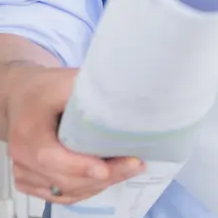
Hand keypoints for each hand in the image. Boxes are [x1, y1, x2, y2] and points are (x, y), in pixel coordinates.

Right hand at [4, 65, 144, 203]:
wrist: (22, 99)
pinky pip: (61, 195)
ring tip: (130, 168)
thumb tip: (129, 95)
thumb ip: (91, 91)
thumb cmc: (46, 89)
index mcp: (28, 132)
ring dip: (100, 184)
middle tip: (136, 164)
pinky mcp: (32, 181)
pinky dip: (87, 190)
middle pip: (64, 179)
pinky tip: (110, 177)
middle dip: (103, 176)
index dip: (78, 166)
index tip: (105, 170)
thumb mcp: (65, 82)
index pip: (50, 157)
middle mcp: (23, 158)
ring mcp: (25, 173)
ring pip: (66, 191)